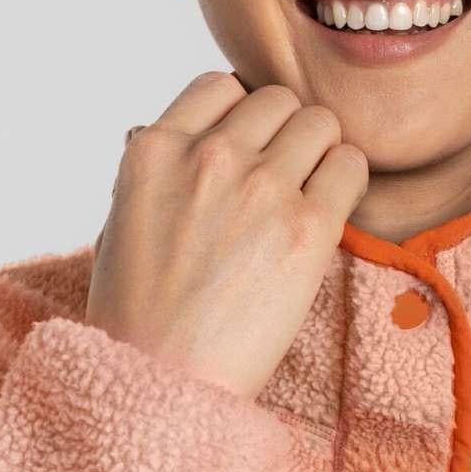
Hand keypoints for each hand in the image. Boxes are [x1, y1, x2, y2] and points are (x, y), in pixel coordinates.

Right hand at [87, 71, 368, 403]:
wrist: (161, 384)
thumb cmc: (136, 318)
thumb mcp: (118, 225)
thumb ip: (149, 172)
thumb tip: (158, 133)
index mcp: (154, 150)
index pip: (220, 86)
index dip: (241, 115)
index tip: (247, 149)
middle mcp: (209, 156)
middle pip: (277, 100)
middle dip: (285, 132)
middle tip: (285, 177)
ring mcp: (261, 187)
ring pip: (320, 122)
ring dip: (321, 152)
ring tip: (312, 194)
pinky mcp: (307, 227)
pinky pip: (351, 166)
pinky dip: (349, 181)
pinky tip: (332, 213)